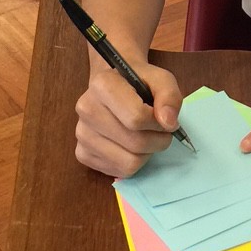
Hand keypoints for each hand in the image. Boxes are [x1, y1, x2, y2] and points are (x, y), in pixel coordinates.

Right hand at [74, 61, 183, 177]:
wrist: (115, 84)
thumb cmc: (140, 82)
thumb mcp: (161, 79)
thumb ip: (169, 97)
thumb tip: (169, 123)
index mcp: (102, 85)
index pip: (137, 118)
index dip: (158, 123)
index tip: (163, 117)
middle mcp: (86, 109)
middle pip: (135, 143)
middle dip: (157, 140)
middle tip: (158, 130)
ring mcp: (81, 134)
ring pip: (129, 162)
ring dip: (146, 153)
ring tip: (144, 135)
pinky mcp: (82, 154)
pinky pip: (119, 171)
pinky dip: (132, 163)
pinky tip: (129, 145)